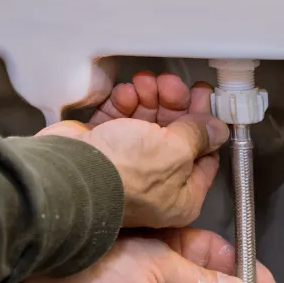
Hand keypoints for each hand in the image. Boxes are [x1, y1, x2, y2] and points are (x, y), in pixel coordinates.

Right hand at [40, 71, 226, 226]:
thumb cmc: (121, 175)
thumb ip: (198, 136)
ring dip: (149, 98)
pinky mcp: (102, 147)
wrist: (67, 172)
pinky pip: (120, 119)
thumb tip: (216, 130)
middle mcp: (153, 185)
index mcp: (179, 198)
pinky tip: (125, 94)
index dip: (206, 126)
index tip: (205, 100)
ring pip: (147, 123)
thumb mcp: (176, 151)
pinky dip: (124, 103)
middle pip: (175, 137)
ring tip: (146, 84)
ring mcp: (126, 166)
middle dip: (175, 105)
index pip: (204, 158)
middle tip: (174, 85)